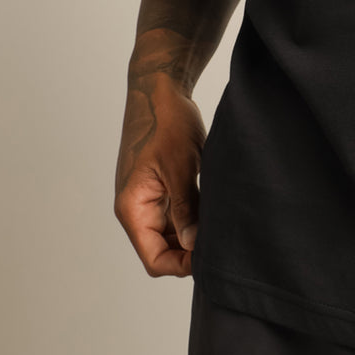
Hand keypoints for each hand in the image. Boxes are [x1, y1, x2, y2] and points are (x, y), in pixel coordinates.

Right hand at [114, 71, 206, 276]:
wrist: (159, 89)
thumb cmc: (166, 122)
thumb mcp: (180, 166)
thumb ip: (185, 208)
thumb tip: (192, 246)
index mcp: (132, 208)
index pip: (154, 258)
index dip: (181, 265)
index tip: (211, 257)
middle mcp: (136, 208)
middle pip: (161, 250)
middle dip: (189, 252)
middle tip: (221, 243)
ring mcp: (147, 199)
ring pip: (169, 234)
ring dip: (191, 235)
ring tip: (218, 226)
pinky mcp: (158, 188)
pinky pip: (173, 215)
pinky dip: (191, 218)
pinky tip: (212, 211)